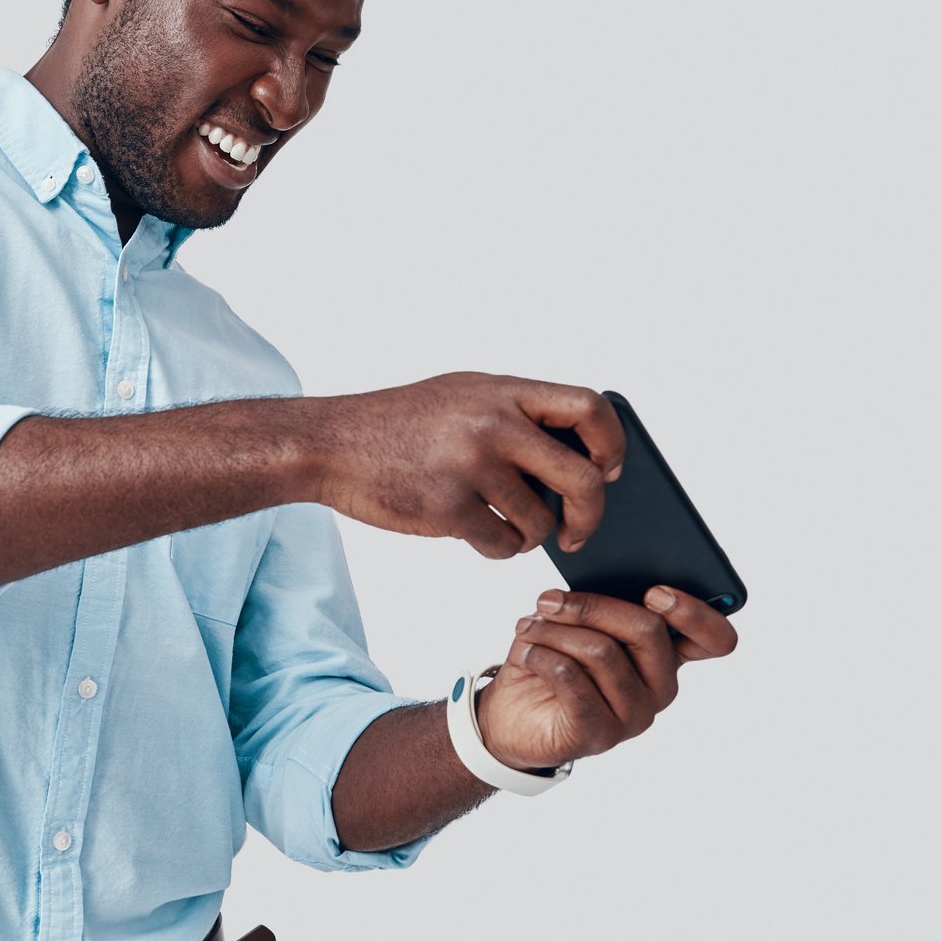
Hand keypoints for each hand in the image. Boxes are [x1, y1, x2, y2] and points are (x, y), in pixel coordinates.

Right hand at [310, 373, 624, 558]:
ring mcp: (471, 466)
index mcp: (502, 391)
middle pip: (583, 477)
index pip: (589, 407)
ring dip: (530, 536)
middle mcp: (493, 423)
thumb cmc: (399, 423)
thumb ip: (516, 413)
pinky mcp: (447, 508)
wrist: (331, 444)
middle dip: (591, 515)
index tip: (608, 470)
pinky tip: (479, 535)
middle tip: (579, 531)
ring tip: (505, 527)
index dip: (610, 443)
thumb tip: (581, 454)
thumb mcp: (463, 396)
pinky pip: (500, 544)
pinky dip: (498, 548)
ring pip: (539, 521)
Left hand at [475, 585, 739, 771]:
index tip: (656, 592)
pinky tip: (527, 653)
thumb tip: (604, 572)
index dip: (696, 613)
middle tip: (548, 600)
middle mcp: (660, 688)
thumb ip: (603, 604)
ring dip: (554, 631)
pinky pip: (572, 678)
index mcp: (666, 655)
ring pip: (602, 651)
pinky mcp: (600, 735)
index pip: (716, 640)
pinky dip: (542, 655)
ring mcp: (634, 716)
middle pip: (647, 630)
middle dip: (591, 605)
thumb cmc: (552, 659)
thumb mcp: (579, 622)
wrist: (511, 715)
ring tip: (528, 627)